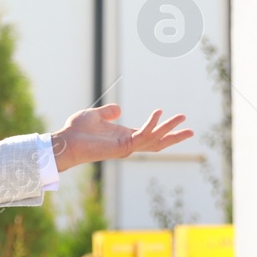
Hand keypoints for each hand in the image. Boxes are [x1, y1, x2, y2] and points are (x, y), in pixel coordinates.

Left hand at [49, 104, 192, 172]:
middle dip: (174, 137)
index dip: (164, 130)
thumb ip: (108, 113)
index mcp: (124, 137)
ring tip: (183, 118)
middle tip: (191, 129)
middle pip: (157, 142)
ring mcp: (126, 147)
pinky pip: (142, 136)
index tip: (178, 122)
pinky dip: (152, 125)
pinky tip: (159, 113)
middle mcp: (128, 144)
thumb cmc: (76, 131)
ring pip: (154, 139)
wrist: (66, 141)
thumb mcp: (95, 116)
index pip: (149, 136)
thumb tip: (118, 109)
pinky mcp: (122, 147)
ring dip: (169, 129)